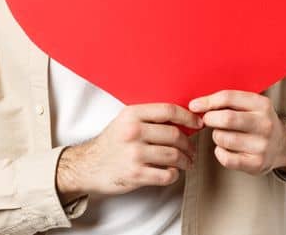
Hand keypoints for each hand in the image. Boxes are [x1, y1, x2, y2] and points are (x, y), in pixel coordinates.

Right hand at [56, 103, 200, 200]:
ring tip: (187, 163)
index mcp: (131, 115)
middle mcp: (132, 132)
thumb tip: (184, 120)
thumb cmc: (111, 143)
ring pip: (174, 156)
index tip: (198, 124)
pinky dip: (174, 175)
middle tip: (191, 151)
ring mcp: (134, 154)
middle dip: (189, 145)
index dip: (189, 117)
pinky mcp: (135, 174)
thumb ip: (149, 118)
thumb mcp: (125, 121)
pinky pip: (167, 175)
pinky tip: (171, 173)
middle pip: (175, 135)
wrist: (87, 166)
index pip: (168, 110)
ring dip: (186, 161)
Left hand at [188, 90, 285, 175]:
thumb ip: (227, 102)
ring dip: (216, 136)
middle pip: (226, 119)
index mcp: (262, 104)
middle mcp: (265, 124)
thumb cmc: (256, 122)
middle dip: (209, 119)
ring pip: (223, 138)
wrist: (282, 145)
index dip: (207, 101)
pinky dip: (220, 153)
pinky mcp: (257, 163)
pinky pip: (226, 158)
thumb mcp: (249, 105)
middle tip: (207, 121)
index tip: (193, 106)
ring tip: (222, 135)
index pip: (228, 98)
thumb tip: (195, 105)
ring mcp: (263, 145)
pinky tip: (225, 149)